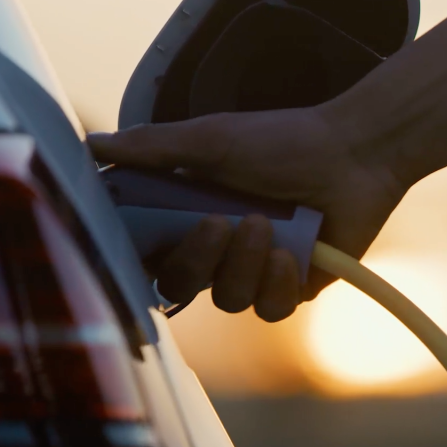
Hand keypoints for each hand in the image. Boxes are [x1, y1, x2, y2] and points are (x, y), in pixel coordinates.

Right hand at [87, 106, 406, 320]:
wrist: (353, 151)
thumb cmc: (283, 139)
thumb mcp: (211, 138)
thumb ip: (153, 148)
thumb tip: (93, 144)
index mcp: (189, 213)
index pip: (146, 251)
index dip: (136, 256)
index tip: (139, 241)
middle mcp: (217, 246)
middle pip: (179, 284)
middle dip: (196, 258)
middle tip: (219, 221)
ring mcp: (255, 269)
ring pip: (227, 298)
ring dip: (244, 263)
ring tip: (268, 224)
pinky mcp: (292, 286)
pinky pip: (270, 308)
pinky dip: (279, 281)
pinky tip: (294, 252)